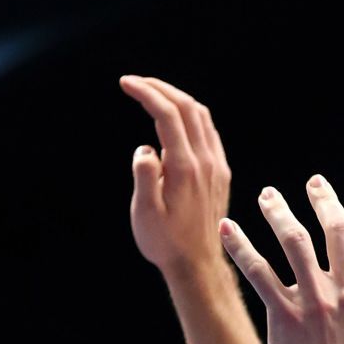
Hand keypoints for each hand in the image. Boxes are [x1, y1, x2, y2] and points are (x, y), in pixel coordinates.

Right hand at [122, 76, 231, 273]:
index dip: (146, 93)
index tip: (125, 83)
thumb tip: (143, 149)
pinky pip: (207, 131)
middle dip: (160, 88)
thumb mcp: (144, 213)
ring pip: (200, 116)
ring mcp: (215, 164)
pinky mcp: (219, 172)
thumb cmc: (163, 241)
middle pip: (187, 107)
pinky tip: (174, 119)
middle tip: (134, 81)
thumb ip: (144, 177)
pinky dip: (189, 115)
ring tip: (151, 93)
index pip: (167, 115)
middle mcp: (205, 160)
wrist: (196, 262)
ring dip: (176, 98)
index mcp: (184, 166)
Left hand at [221, 179, 343, 343]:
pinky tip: (226, 229)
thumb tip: (337, 297)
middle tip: (309, 183)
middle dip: (323, 202)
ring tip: (265, 196)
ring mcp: (317, 303)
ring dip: (279, 214)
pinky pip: (259, 272)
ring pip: (295, 244)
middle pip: (337, 232)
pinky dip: (241, 247)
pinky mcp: (286, 317)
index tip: (335, 195)